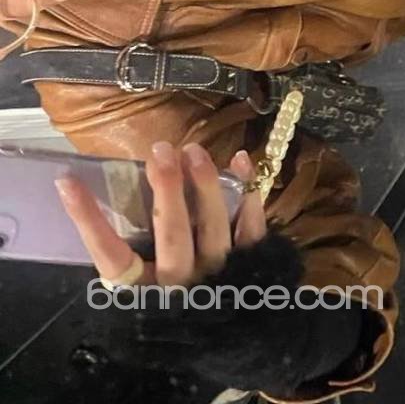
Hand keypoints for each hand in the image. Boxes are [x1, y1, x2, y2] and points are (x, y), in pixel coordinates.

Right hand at [55, 142, 265, 286]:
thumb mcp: (145, 289)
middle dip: (166, 190)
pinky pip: (252, 224)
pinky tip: (238, 159)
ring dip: (204, 184)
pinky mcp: (251, 261)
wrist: (232, 339)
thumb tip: (105, 195)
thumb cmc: (176, 304)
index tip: (68, 183)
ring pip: (212, 225)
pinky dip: (247, 190)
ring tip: (192, 150)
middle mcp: (182, 283)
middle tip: (158, 152)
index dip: (89, 220)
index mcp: (144, 292)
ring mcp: (219, 272)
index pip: (110, 256)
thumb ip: (131, 250)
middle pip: (171, 234)